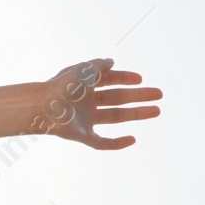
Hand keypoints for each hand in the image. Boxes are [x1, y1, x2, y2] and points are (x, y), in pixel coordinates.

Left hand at [33, 58, 161, 149]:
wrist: (45, 107)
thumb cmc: (64, 86)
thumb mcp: (85, 70)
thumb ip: (99, 65)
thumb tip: (111, 61)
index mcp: (84, 85)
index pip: (109, 81)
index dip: (125, 78)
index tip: (140, 79)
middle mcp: (85, 102)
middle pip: (117, 99)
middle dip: (138, 97)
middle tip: (159, 95)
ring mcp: (84, 120)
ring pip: (115, 117)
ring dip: (136, 114)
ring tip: (157, 111)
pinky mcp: (82, 136)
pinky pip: (102, 142)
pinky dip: (117, 143)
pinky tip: (132, 139)